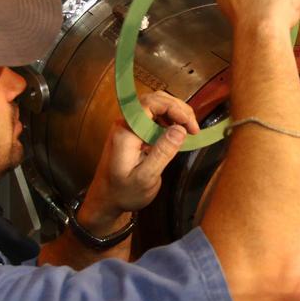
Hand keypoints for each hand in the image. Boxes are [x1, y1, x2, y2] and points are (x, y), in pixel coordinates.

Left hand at [81, 90, 198, 229]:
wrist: (105, 201)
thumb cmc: (124, 193)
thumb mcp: (146, 178)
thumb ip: (162, 153)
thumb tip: (180, 129)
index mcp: (126, 132)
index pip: (150, 103)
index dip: (174, 109)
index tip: (191, 127)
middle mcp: (125, 123)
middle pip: (154, 99)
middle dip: (178, 108)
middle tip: (194, 128)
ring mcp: (128, 126)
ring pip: (154, 105)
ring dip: (175, 112)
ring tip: (190, 129)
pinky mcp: (133, 131)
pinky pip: (152, 116)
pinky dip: (169, 119)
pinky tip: (178, 132)